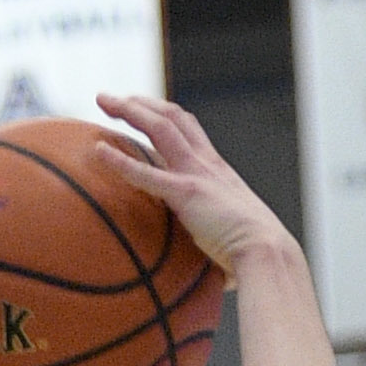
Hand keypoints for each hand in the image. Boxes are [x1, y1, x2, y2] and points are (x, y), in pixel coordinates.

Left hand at [91, 92, 293, 280]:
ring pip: (160, 127)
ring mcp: (197, 174)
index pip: (188, 129)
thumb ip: (211, 237)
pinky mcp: (186, 194)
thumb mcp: (228, 234)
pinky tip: (98, 151)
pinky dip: (119, 160)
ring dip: (130, 110)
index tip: (142, 109)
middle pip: (171, 117)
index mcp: (217, 170)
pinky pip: (146, 173)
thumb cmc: (251, 254)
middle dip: (141, 103)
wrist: (267, 252)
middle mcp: (206, 163)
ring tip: (102, 100)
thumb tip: (208, 267)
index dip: (163, 114)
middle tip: (111, 98)